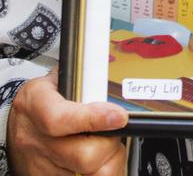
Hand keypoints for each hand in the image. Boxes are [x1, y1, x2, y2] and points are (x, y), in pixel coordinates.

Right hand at [8, 71, 127, 175]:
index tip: (119, 117)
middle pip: (84, 155)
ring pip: (88, 174)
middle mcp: (36, 140)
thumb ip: (84, 81)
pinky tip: (99, 158)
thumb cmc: (41, 99)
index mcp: (36, 104)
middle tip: (115, 130)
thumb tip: (111, 83)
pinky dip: (98, 170)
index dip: (93, 120)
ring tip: (108, 144)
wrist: (18, 124)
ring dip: (108, 160)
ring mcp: (40, 166)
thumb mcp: (57, 80)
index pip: (61, 118)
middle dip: (110, 144)